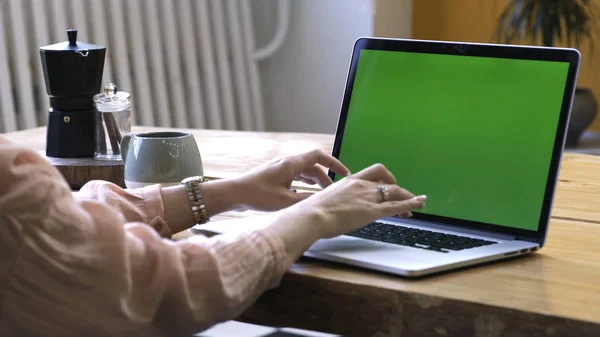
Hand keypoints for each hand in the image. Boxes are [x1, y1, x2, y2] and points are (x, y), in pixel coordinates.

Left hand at [233, 150, 350, 210]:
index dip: (334, 163)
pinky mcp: (274, 176)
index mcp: (291, 164)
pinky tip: (305, 193)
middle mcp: (286, 163)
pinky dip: (304, 183)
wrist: (233, 194)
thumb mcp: (285, 201)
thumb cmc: (256, 196)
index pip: (319, 157)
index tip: (345, 173)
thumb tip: (323, 201)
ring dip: (315, 181)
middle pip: (313, 166)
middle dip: (325, 178)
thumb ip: (306, 200)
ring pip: (303, 171)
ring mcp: (279, 169)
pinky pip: (295, 176)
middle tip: (334, 192)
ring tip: (323, 193)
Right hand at [283, 163, 425, 238]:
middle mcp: (361, 185)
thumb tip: (336, 208)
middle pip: (387, 181)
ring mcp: (367, 197)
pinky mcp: (371, 211)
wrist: (312, 216)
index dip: (385, 177)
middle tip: (404, 196)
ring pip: (394, 193)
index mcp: (349, 181)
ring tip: (416, 203)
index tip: (389, 184)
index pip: (373, 172)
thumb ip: (336, 201)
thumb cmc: (313, 212)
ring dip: (407, 197)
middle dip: (398, 189)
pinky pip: (395, 206)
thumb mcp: (326, 200)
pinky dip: (410, 204)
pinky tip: (419, 204)